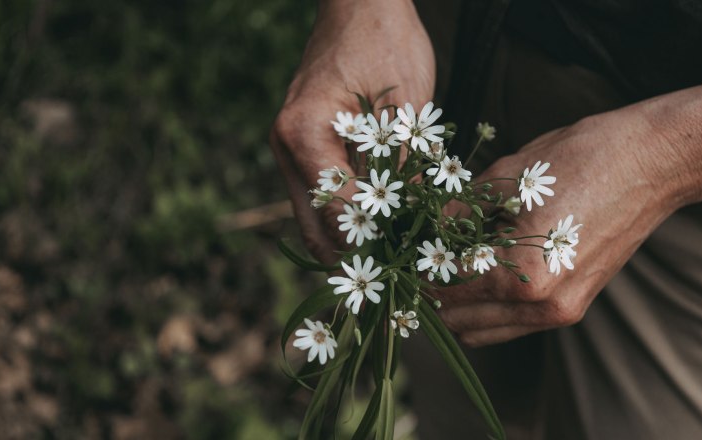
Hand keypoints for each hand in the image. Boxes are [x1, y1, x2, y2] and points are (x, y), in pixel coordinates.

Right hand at [271, 0, 433, 263]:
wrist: (361, 4)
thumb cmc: (387, 43)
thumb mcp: (407, 110)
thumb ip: (404, 171)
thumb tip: (413, 228)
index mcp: (305, 134)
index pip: (336, 213)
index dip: (373, 246)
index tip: (407, 268)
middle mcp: (287, 147)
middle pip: (314, 228)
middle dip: (353, 259)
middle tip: (393, 284)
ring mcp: (290, 148)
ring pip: (313, 217)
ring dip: (348, 242)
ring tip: (388, 263)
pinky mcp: (303, 147)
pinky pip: (320, 195)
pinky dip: (345, 217)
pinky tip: (378, 228)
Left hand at [437, 107, 685, 345]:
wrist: (651, 161)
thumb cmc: (581, 158)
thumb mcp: (505, 177)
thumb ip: (456, 213)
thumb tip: (422, 229)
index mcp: (523, 274)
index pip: (445, 291)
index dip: (414, 273)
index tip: (397, 255)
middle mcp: (542, 305)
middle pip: (458, 322)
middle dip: (428, 295)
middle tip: (414, 262)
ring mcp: (561, 312)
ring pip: (482, 332)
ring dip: (456, 308)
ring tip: (441, 269)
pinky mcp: (573, 306)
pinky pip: (511, 324)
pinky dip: (485, 309)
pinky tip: (477, 274)